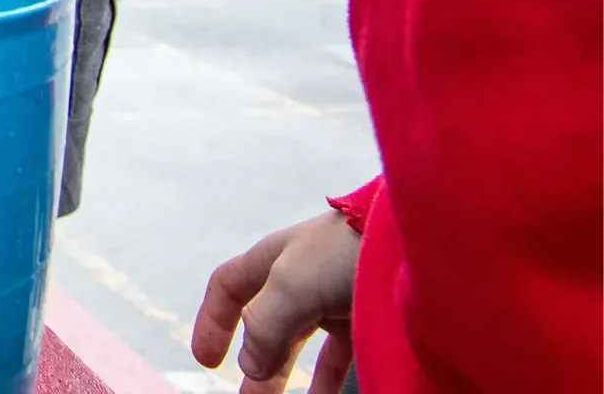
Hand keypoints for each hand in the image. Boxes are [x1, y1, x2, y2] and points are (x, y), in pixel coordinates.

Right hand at [192, 211, 361, 393]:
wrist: (416, 242)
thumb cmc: (343, 252)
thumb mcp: (290, 285)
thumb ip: (264, 326)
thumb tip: (249, 366)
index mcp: (272, 259)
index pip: (228, 288)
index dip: (213, 321)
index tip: (207, 359)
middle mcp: (299, 278)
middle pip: (265, 322)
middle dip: (253, 359)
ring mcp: (333, 298)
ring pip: (301, 344)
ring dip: (286, 374)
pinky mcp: (364, 317)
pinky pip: (337, 357)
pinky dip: (325, 380)